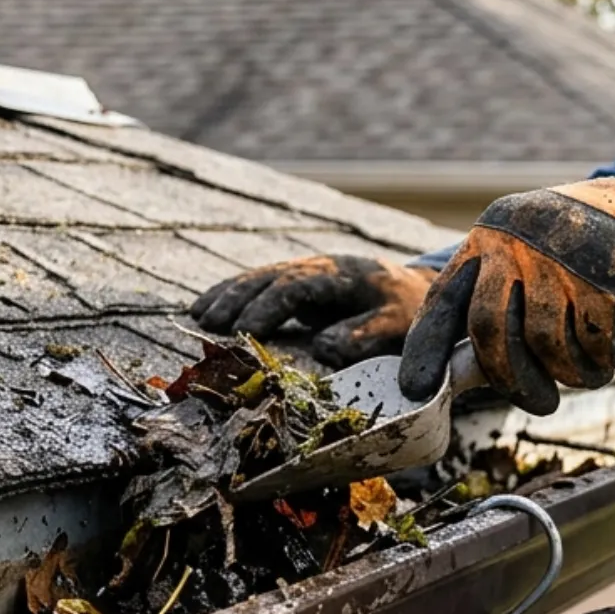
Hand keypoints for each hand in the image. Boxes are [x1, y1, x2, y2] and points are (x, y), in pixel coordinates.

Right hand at [190, 255, 438, 366]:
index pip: (297, 285)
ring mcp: (307, 272)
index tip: (243, 329)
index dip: (268, 306)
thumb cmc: (408, 313)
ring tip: (198, 316)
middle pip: (270, 276)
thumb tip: (322, 347)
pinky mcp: (299, 284)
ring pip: (260, 277)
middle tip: (207, 323)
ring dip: (228, 294)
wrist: (416, 292)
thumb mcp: (396, 326)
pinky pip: (261, 285)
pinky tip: (207, 307)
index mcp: (344, 274)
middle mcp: (320, 267)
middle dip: (237, 297)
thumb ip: (364, 334)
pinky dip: (233, 295)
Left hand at [398, 166, 614, 414]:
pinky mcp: (608, 270)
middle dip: (512, 380)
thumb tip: (456, 378)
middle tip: (540, 404)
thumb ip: (496, 309)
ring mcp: (560, 253)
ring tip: (590, 373)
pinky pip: (598, 342)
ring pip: (547, 344)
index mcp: (486, 241)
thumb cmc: (580, 259)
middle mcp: (515, 240)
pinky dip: (612, 359)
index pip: (443, 302)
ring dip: (572, 374)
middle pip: (490, 330)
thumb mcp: (529, 266)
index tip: (415, 389)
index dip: (425, 350)